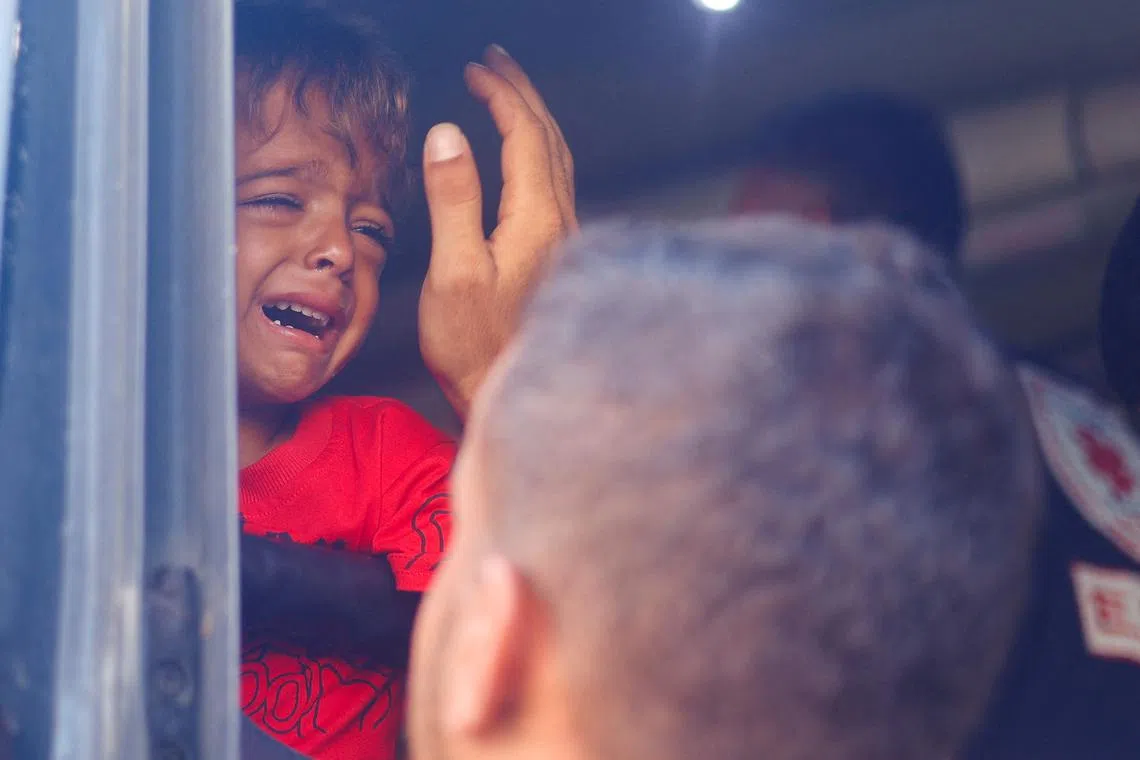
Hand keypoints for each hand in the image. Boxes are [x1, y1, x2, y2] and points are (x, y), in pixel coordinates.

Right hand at [419, 45, 576, 420]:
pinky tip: (525, 158)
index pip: (525, 136)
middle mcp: (562, 225)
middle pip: (550, 140)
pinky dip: (539, 153)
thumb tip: (449, 134)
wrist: (513, 397)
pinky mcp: (560, 257)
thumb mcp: (452, 273)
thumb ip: (453, 199)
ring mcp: (566, 241)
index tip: (476, 70)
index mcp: (537, 221)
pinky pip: (556, 185)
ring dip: (535, 120)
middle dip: (523, 94)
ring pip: (559, 161)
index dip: (502, 96)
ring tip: (509, 94)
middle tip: (496, 62)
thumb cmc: (477, 348)